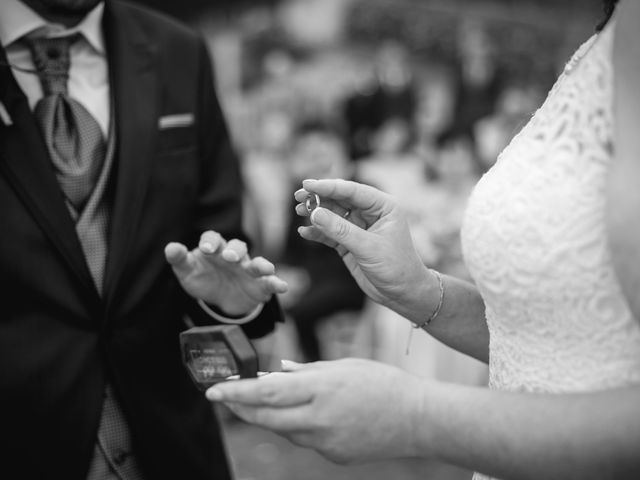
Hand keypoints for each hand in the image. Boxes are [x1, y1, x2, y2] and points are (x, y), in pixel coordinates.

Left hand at [165, 231, 287, 315]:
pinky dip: (276, 283)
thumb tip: (171, 248)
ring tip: (265, 268)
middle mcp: (234, 255)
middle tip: (230, 257)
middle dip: (235, 251)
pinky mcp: (259, 285)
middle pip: (237, 246)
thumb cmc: (203, 279)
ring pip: (256, 262)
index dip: (211, 242)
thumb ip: (180, 260)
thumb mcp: (187, 271)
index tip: (206, 250)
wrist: (220, 299)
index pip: (213, 239)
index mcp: (215, 248)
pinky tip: (282, 286)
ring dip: (261, 264)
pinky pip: (269, 282)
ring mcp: (248, 269)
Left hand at [206, 358, 427, 463]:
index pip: (268, 394)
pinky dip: (299, 426)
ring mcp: (326, 443)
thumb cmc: (383, 383)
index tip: (214, 391)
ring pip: (284, 430)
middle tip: (225, 399)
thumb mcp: (344, 366)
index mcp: (322, 389)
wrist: (418, 420)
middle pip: (266, 419)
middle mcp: (320, 419)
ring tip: (270, 400)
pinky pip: (305, 440)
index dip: (237, 394)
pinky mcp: (333, 456)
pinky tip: (312, 414)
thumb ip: (308, 371)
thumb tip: (278, 373)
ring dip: (271, 416)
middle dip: (241, 409)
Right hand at [294, 178, 432, 315]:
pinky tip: (304, 232)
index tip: (308, 184)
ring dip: (316, 213)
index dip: (330, 186)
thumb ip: (341, 230)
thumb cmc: (396, 268)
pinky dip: (317, 232)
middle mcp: (371, 213)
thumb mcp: (368, 248)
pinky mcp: (350, 243)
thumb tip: (315, 213)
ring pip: (333, 215)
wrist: (403, 293)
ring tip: (299, 211)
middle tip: (298, 196)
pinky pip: (330, 233)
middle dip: (319, 197)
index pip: (353, 191)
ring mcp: (359, 228)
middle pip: (340, 199)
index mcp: (383, 206)